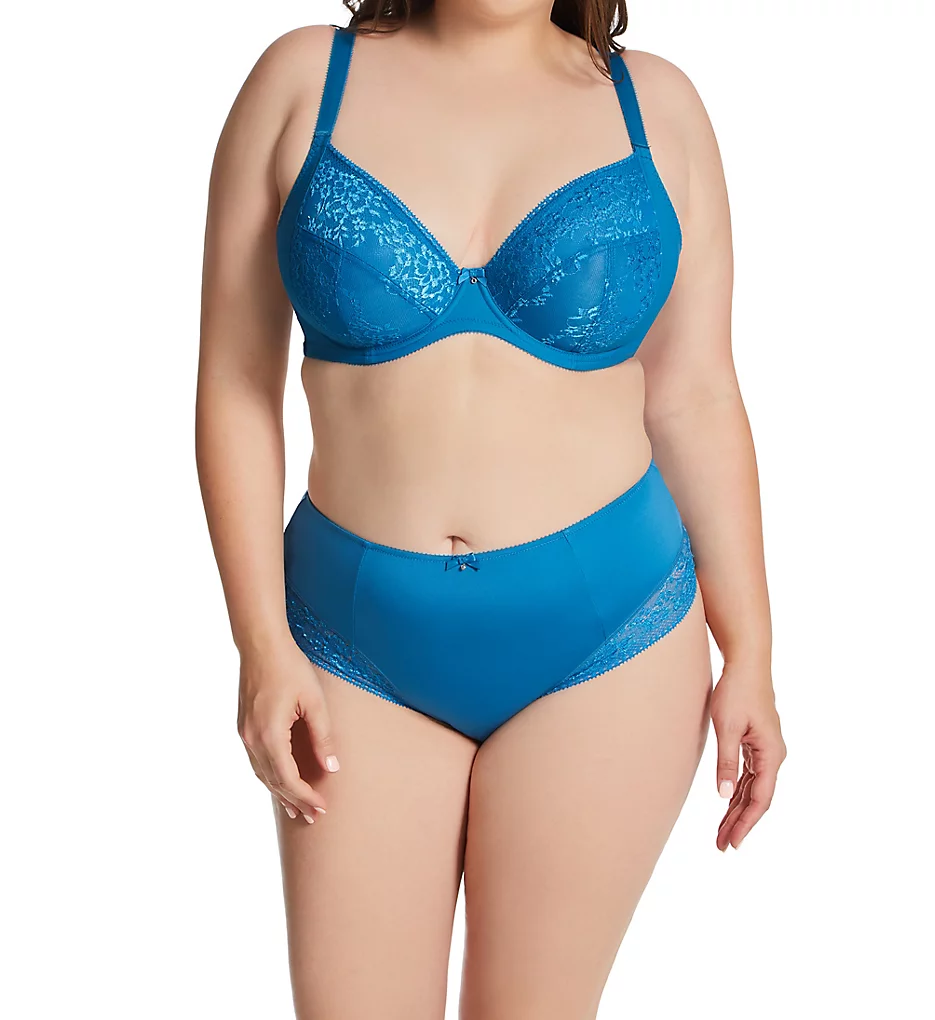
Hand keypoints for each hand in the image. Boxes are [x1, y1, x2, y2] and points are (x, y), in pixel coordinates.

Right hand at [237, 637, 340, 823]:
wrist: (261, 646)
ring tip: (297, 808)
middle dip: (294, 800)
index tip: (322, 808)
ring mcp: (245, 734)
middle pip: (273, 781)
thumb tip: (332, 767)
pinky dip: (269, 776)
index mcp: (270, 735)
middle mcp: (252, 739)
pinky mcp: (244, 727)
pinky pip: (256, 762)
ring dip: (280, 792)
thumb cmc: (290, 668)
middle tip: (313, 817)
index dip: (306, 796)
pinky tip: (280, 781)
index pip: (288, 778)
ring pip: (262, 774)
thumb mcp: (314, 701)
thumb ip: (323, 736)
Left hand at [710, 664, 785, 849]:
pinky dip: (738, 791)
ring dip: (738, 810)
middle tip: (722, 846)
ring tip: (722, 833)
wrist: (746, 663)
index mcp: (771, 754)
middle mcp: (774, 755)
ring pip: (753, 789)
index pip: (760, 798)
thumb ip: (726, 762)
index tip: (732, 842)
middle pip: (757, 798)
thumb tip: (724, 796)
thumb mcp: (727, 728)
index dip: (746, 823)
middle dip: (740, 823)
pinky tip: (728, 805)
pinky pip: (749, 775)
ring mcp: (767, 750)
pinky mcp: (757, 744)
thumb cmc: (736, 691)